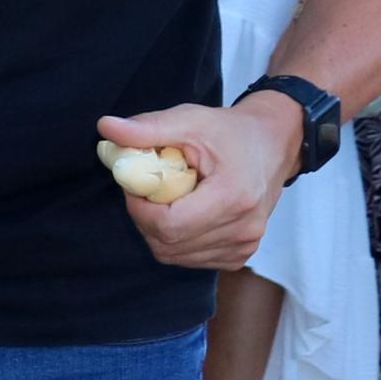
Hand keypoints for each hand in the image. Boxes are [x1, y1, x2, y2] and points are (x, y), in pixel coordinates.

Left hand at [97, 96, 297, 271]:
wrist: (274, 144)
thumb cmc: (231, 131)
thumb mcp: (190, 121)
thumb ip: (147, 128)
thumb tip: (106, 128)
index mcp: (233, 197)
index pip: (167, 225)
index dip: (139, 208)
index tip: (137, 184)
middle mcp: (243, 229)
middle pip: (167, 243)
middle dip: (145, 218)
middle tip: (148, 189)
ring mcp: (245, 245)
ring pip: (174, 255)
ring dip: (159, 230)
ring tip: (169, 198)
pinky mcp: (240, 254)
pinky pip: (190, 259)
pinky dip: (177, 240)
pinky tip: (185, 213)